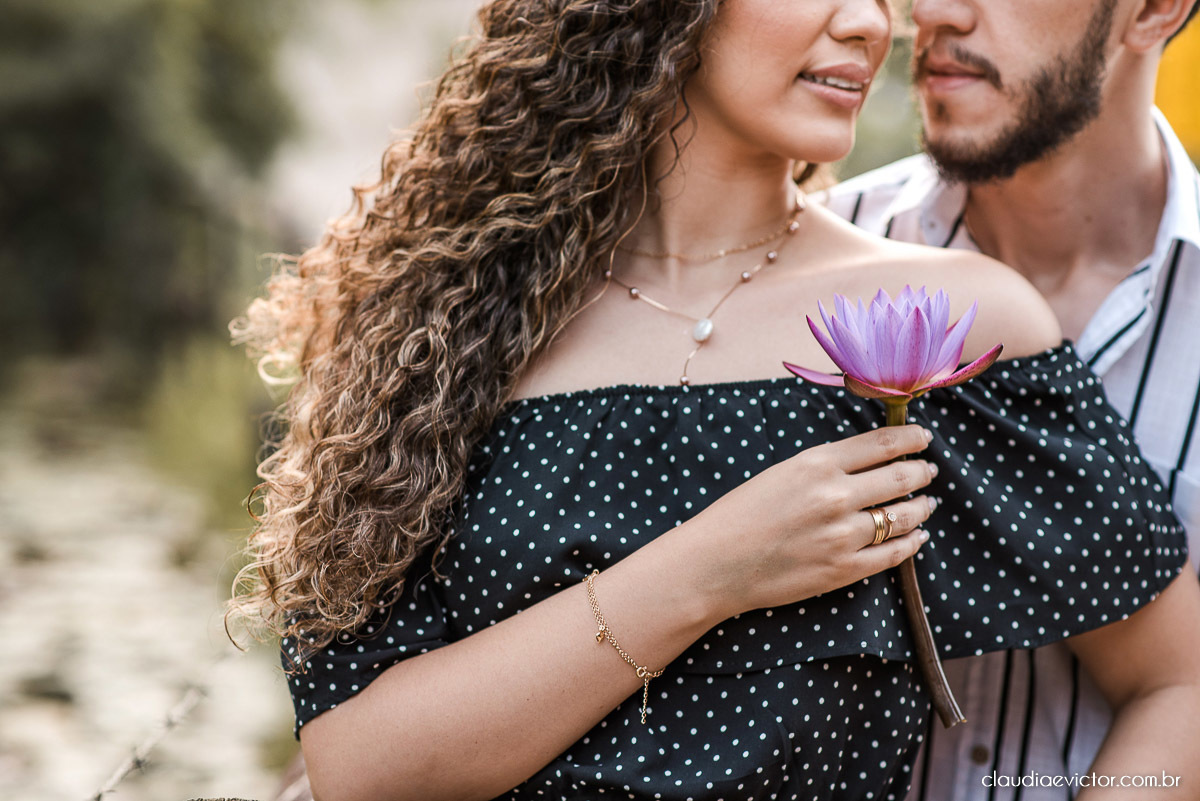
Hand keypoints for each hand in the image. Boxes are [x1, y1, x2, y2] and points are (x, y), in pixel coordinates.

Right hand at [681, 424, 936, 619]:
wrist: (715, 564)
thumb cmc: (739, 515)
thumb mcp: (781, 473)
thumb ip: (824, 466)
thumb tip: (867, 461)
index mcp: (817, 464)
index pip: (882, 443)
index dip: (910, 437)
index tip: (923, 437)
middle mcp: (836, 496)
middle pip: (900, 477)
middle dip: (921, 471)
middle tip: (928, 470)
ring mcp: (843, 535)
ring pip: (903, 516)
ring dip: (921, 507)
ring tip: (927, 503)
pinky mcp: (844, 570)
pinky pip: (893, 554)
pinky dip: (912, 543)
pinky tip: (918, 536)